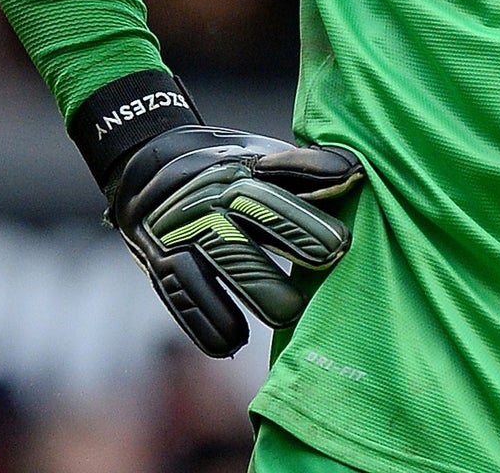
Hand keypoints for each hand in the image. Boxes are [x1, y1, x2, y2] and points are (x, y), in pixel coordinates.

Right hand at [106, 125, 364, 357]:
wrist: (144, 162)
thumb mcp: (259, 157)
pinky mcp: (159, 265)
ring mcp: (177, 235)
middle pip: (240, 234)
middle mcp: (204, 203)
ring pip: (211, 269)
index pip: (271, 198)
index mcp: (235, 173)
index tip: (340, 244)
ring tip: (287, 316)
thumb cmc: (225, 165)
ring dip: (247, 293)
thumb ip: (304, 170)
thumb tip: (355, 173)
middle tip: (316, 281)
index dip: (304, 222)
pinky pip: (179, 297)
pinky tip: (231, 343)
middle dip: (276, 261)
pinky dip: (205, 323)